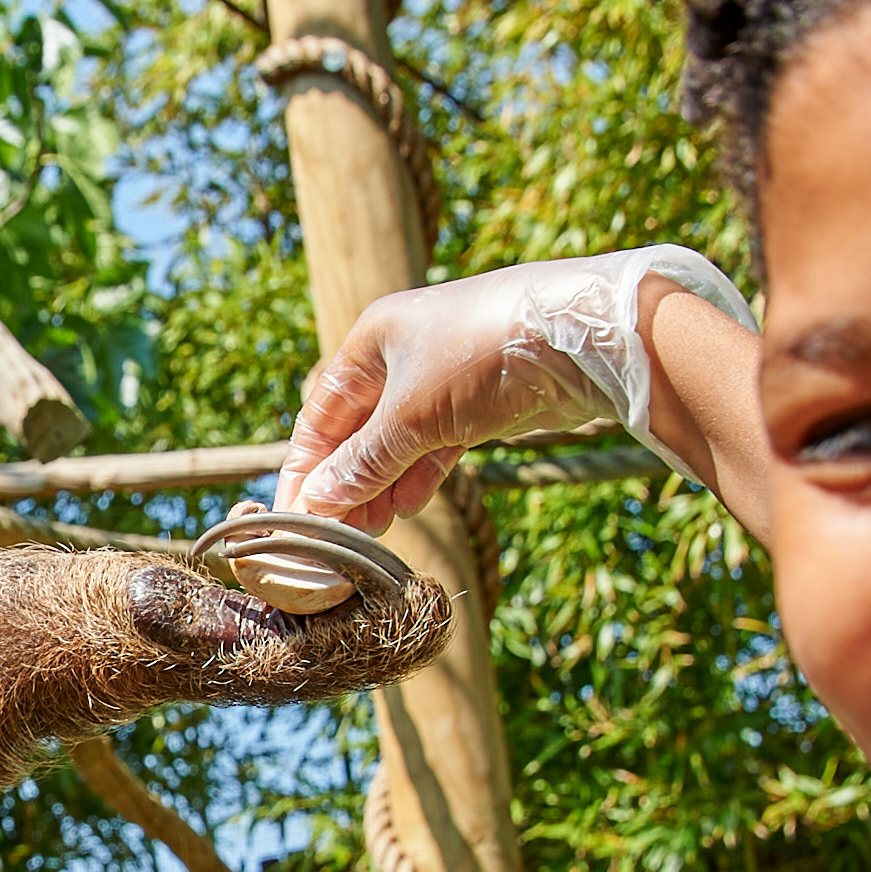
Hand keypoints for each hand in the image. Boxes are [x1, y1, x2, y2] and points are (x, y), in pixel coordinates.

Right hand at [275, 247, 750, 530]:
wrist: (576, 336)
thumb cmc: (480, 358)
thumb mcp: (412, 418)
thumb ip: (364, 464)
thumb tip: (319, 504)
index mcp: (371, 340)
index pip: (321, 414)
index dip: (305, 467)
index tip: (293, 516)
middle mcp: (402, 353)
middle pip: (358, 429)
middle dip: (345, 482)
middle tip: (332, 535)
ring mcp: (442, 377)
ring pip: (397, 441)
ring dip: (380, 485)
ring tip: (367, 531)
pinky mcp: (479, 399)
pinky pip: (435, 443)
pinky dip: (419, 474)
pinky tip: (407, 507)